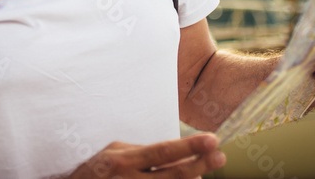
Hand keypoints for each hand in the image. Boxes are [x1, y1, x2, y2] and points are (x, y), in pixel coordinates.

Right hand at [67, 133, 224, 177]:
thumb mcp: (113, 153)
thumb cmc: (94, 171)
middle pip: (173, 175)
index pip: (162, 152)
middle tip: (220, 157)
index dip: (189, 147)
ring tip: (201, 173)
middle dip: (200, 165)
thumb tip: (176, 155)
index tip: (212, 140)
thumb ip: (142, 153)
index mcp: (122, 160)